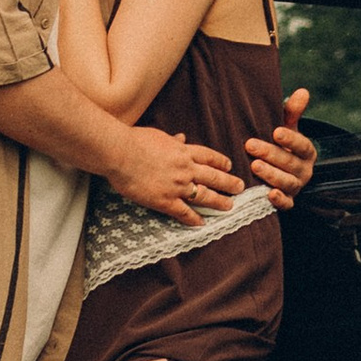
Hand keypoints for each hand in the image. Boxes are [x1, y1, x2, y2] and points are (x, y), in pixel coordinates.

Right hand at [103, 130, 243, 223]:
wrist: (120, 153)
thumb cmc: (135, 141)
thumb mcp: (158, 136)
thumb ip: (172, 140)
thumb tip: (180, 137)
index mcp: (184, 151)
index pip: (209, 157)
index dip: (221, 162)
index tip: (229, 166)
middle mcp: (186, 169)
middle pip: (214, 176)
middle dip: (229, 182)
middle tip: (240, 187)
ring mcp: (177, 186)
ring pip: (205, 196)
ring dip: (219, 202)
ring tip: (229, 206)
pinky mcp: (165, 201)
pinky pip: (184, 212)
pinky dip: (195, 219)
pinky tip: (202, 223)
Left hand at [251, 98, 316, 208]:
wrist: (277, 170)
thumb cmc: (280, 144)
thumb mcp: (286, 127)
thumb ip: (292, 111)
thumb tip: (302, 92)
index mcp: (307, 152)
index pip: (302, 145)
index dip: (291, 139)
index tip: (276, 131)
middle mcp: (304, 171)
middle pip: (290, 163)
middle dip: (271, 154)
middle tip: (250, 145)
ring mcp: (296, 187)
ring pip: (287, 183)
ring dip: (271, 175)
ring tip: (254, 165)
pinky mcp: (288, 202)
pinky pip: (286, 204)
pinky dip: (279, 201)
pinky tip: (268, 194)